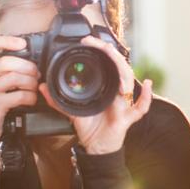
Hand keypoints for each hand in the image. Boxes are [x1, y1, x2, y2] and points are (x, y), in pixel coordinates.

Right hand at [0, 35, 39, 150]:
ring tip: (34, 87)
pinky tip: (31, 99)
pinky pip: (18, 95)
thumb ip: (0, 71)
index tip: (22, 43)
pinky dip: (30, 97)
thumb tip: (27, 60)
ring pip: (14, 78)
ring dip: (30, 82)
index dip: (5, 40)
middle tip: (36, 73)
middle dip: (27, 66)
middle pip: (6, 61)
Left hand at [42, 35, 150, 154]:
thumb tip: (42, 87)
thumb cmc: (90, 127)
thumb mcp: (70, 110)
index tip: (89, 41)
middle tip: (101, 44)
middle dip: (111, 54)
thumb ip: (56, 99)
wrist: (95, 147)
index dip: (101, 51)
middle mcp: (117, 93)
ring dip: (123, 70)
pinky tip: (148, 84)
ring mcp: (123, 104)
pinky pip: (140, 107)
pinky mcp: (127, 117)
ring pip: (129, 82)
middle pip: (120, 68)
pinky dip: (147, 96)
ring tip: (115, 58)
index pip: (106, 65)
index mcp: (106, 88)